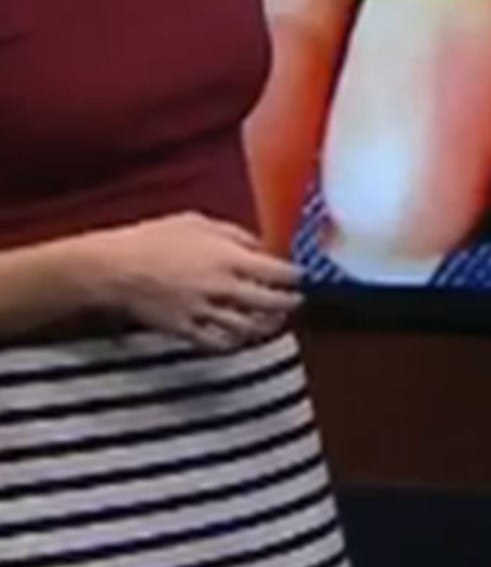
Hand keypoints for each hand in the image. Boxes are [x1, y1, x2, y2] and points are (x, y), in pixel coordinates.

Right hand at [84, 213, 303, 351]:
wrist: (114, 268)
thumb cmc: (154, 239)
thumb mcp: (200, 223)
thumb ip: (236, 235)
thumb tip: (260, 246)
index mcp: (229, 258)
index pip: (280, 273)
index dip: (296, 276)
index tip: (301, 275)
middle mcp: (222, 288)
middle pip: (272, 303)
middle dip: (290, 303)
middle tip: (297, 300)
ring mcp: (204, 312)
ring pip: (249, 328)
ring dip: (267, 325)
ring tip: (274, 320)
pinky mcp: (185, 329)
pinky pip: (219, 343)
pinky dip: (236, 342)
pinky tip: (241, 336)